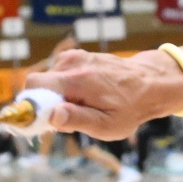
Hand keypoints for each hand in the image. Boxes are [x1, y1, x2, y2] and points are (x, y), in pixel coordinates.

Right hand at [26, 49, 182, 138]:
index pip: (32, 87)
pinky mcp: (78, 56)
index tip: (43, 120)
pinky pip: (60, 75)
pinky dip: (67, 88)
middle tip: (71, 118)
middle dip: (47, 104)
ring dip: (59, 97)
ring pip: (49, 82)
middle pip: (38, 85)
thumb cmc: (130, 109)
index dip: (32, 106)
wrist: (150, 83)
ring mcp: (74, 57)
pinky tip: (87, 95)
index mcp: (75, 80)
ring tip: (85, 106)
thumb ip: (76, 120)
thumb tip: (51, 115)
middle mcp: (71, 63)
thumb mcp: (106, 125)